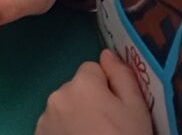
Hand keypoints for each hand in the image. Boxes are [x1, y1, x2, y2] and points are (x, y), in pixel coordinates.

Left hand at [35, 50, 152, 134]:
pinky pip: (54, 127)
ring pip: (64, 108)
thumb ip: (122, 76)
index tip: (116, 111)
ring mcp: (45, 120)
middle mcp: (57, 95)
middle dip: (90, 103)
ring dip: (75, 119)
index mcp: (82, 84)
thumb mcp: (136, 109)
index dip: (107, 90)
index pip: (93, 70)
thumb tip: (107, 53)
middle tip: (106, 129)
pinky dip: (64, 134)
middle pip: (77, 89)